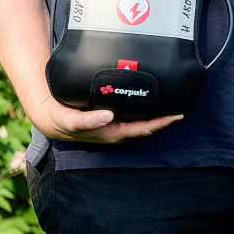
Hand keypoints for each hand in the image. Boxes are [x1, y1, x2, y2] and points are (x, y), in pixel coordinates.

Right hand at [31, 96, 180, 143]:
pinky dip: (145, 109)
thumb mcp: (71, 120)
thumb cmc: (62, 119)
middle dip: (164, 118)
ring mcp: (115, 125)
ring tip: (173, 102)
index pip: (143, 129)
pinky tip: (152, 100)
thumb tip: (108, 116)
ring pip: (141, 121)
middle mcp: (116, 130)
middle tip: (183, 106)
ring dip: (156, 114)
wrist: (51, 117)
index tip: (178, 115)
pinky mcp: (111, 118)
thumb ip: (88, 120)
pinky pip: (133, 115)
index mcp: (112, 133)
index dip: (161, 123)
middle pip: (147, 126)